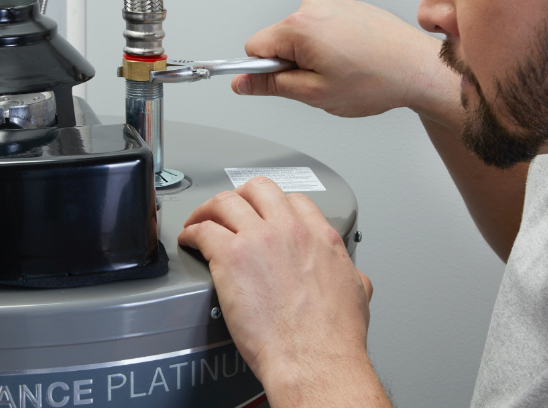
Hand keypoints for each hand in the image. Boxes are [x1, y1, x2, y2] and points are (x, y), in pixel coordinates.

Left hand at [178, 177, 384, 405]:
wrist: (314, 358)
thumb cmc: (333, 337)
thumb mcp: (357, 293)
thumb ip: (352, 275)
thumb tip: (352, 277)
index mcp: (319, 237)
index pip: (295, 201)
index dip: (276, 205)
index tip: (265, 215)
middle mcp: (289, 230)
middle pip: (259, 189)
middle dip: (241, 196)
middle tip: (230, 211)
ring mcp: (259, 239)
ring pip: (225, 202)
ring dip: (209, 209)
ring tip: (200, 221)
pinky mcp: (231, 257)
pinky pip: (203, 231)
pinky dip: (191, 232)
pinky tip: (190, 240)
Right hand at [233, 0, 456, 119]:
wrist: (419, 69)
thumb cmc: (377, 80)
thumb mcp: (314, 93)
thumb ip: (272, 86)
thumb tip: (243, 83)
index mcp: (300, 25)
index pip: (254, 47)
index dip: (264, 72)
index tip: (283, 84)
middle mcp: (314, 6)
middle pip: (279, 39)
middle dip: (292, 63)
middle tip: (323, 82)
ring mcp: (334, 3)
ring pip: (302, 35)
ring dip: (313, 55)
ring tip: (344, 71)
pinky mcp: (349, 6)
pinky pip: (324, 28)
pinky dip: (331, 45)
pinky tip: (354, 60)